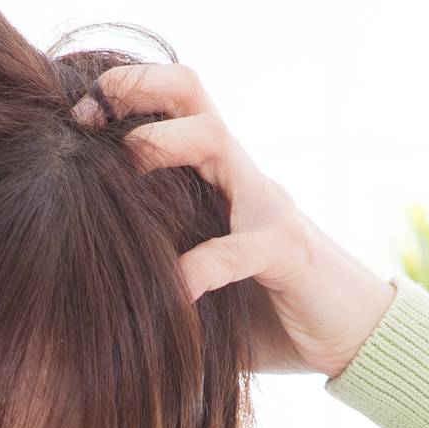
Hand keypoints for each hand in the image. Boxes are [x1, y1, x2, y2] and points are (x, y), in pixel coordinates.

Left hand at [75, 66, 395, 377]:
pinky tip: (170, 292)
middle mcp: (239, 177)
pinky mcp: (287, 253)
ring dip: (164, 143)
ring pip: (216, 140)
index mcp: (214, 177)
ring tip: (125, 162)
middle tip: (89, 114)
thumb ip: (150, 281)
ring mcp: (266, 207)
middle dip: (138, 88)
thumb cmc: (265, 314)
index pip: (171, 104)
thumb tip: (77, 310)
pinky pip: (237, 248)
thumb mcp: (194, 289)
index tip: (74, 119)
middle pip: (191, 93)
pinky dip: (199, 266)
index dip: (122, 96)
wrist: (354, 339)